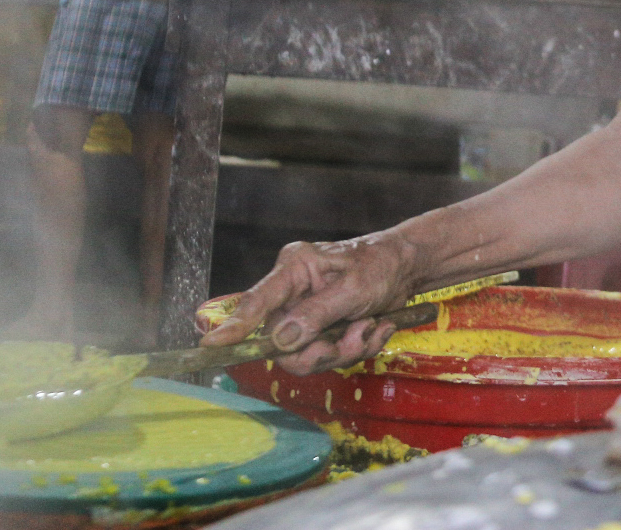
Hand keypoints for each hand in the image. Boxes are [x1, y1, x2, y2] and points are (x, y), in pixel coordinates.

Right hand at [199, 231, 419, 374]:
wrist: (408, 267)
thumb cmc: (380, 264)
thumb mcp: (352, 288)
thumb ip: (316, 314)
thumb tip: (281, 340)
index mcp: (294, 269)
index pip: (256, 301)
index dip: (233, 326)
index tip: (212, 344)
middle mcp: (294, 293)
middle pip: (282, 342)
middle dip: (319, 350)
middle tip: (350, 340)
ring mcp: (308, 314)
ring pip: (307, 355)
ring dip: (344, 349)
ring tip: (370, 327)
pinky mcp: (324, 329)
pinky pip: (330, 355)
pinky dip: (356, 347)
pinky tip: (376, 327)